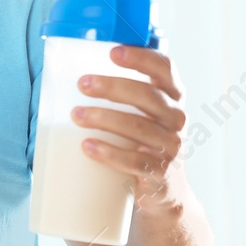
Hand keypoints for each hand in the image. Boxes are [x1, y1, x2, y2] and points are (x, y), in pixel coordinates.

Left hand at [73, 45, 188, 213]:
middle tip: (82, 84)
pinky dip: (109, 153)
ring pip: (139, 127)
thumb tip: (68, 74)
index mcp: (171, 97)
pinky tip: (87, 146)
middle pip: (148, 96)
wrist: (163, 192)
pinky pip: (135, 162)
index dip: (141, 57)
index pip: (164, 68)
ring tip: (76, 115)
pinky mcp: (159, 174)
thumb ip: (119, 95)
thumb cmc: (140, 143)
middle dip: (113, 87)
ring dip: (104, 118)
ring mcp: (171, 147)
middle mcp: (176, 119)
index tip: (112, 52)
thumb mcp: (139, 115)